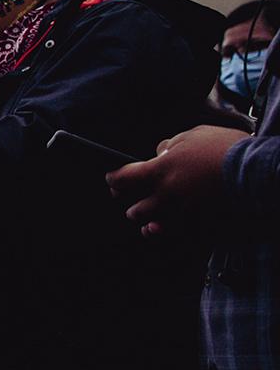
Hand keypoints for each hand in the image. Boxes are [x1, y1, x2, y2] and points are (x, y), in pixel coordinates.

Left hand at [106, 124, 243, 236]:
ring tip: (146, 218)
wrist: (256, 169)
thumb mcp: (193, 136)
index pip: (123, 179)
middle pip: (135, 210)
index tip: (113, 179)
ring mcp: (183, 213)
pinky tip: (162, 228)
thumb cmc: (224, 148)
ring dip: (147, 221)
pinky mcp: (199, 224)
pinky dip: (167, 231)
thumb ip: (170, 145)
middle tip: (130, 199)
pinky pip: (175, 234)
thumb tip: (158, 152)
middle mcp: (167, 195)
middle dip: (131, 204)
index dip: (114, 180)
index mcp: (161, 171)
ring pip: (152, 226)